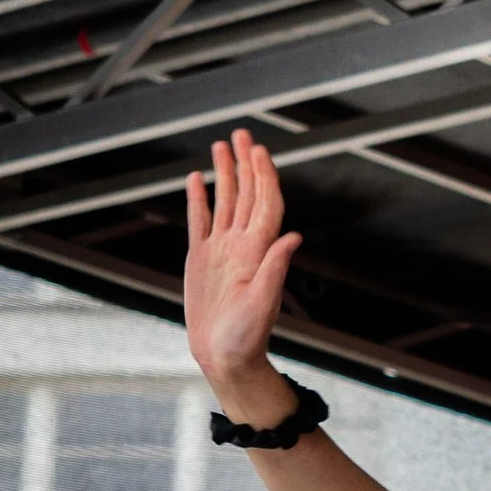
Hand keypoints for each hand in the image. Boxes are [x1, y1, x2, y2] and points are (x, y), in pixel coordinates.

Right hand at [184, 127, 303, 414]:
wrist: (225, 357)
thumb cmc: (246, 337)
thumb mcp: (263, 304)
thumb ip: (276, 270)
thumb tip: (293, 237)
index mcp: (258, 252)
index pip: (266, 205)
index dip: (265, 177)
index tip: (260, 150)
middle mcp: (242, 245)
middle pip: (247, 195)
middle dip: (246, 164)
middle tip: (243, 133)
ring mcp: (221, 250)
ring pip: (225, 201)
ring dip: (225, 173)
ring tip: (222, 144)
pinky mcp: (201, 259)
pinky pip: (200, 221)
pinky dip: (199, 199)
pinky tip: (196, 179)